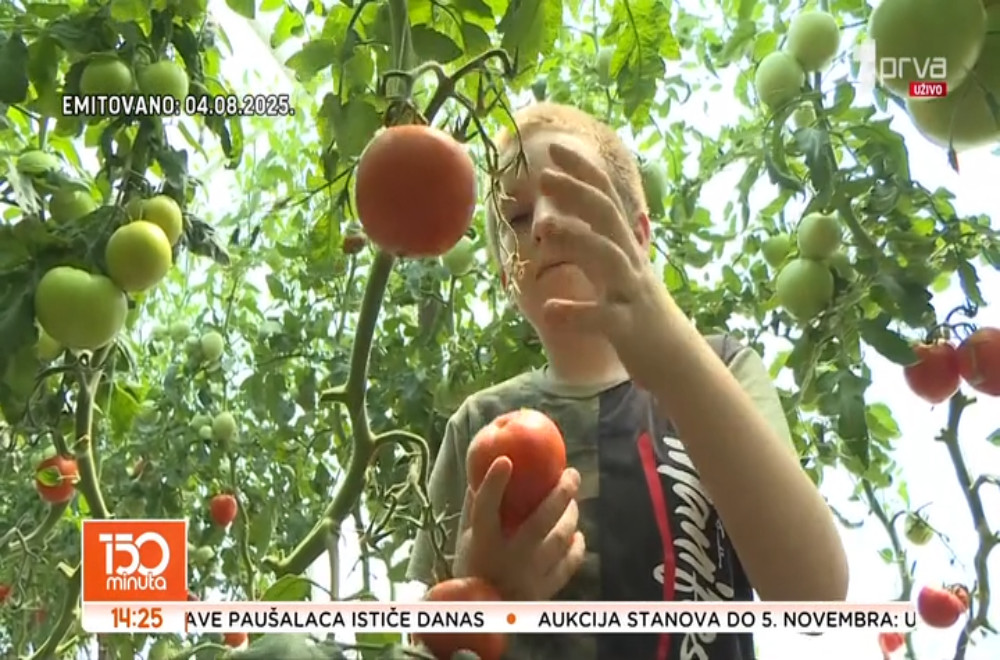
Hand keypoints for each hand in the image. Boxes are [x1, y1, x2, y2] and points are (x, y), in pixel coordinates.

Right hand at [453, 457, 584, 600]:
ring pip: (560, 539)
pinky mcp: (545, 590)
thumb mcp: (466, 539)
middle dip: (560, 493)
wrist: (483, 614)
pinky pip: (569, 563)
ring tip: (573, 502)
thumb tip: (482, 470)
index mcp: (482, 543)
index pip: (486, 508)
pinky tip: (577, 535)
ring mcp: (529, 575)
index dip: (494, 484)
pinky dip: (576, 547)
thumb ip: (475, 507)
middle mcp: (508, 558)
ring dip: (571, 516)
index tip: (506, 460)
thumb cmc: (473, 569)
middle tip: (571, 473)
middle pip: (540, 520)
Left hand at [535, 142, 682, 387]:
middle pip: (607, 217)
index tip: (556, 149)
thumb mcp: (617, 271)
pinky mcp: (629, 327)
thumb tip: (561, 218)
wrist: (676, 359)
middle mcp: (630, 261)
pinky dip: (577, 313)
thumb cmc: (636, 311)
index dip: (583, 172)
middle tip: (544, 176)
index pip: (605, 198)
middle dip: (577, 193)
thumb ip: (594, 243)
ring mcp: (631, 292)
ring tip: (544, 230)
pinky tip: (551, 310)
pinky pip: (604, 317)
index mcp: (623, 246)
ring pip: (608, 257)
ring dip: (577, 238)